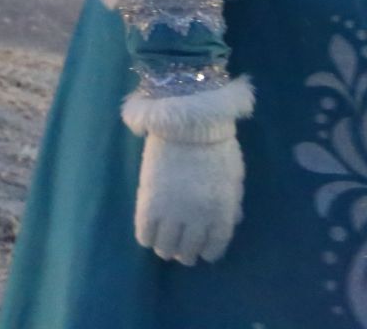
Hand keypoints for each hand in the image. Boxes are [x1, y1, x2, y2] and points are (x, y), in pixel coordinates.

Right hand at [136, 131, 242, 264]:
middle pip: (188, 250)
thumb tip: (231, 222)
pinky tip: (147, 237)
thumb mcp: (233, 178)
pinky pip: (145, 230)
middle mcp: (197, 218)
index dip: (208, 253)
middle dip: (185, 254)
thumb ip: (232, 204)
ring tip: (163, 248)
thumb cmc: (215, 147)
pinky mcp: (149, 202)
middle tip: (182, 253)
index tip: (203, 253)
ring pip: (166, 245)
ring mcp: (171, 212)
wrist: (185, 125)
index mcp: (221, 213)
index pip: (215, 246)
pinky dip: (146, 238)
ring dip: (165, 250)